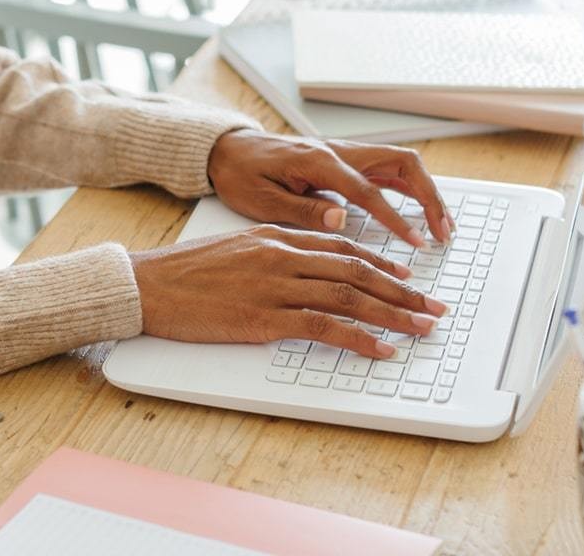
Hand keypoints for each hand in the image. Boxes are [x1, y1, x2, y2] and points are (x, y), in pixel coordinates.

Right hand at [130, 225, 447, 357]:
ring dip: (393, 314)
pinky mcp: (266, 317)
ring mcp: (276, 285)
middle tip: (433, 307)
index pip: (344, 246)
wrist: (150, 284)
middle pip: (358, 270)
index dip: (383, 263)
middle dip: (403, 290)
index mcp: (278, 235)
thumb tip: (305, 268)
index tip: (408, 279)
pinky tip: (381, 348)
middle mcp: (284, 255)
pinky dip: (359, 338)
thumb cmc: (185, 272)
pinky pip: (325, 326)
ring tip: (421, 328)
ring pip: (350, 296)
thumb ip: (274, 253)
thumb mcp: (236, 248)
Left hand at [206, 129, 454, 247]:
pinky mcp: (342, 162)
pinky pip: (385, 172)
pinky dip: (408, 190)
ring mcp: (343, 154)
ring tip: (441, 225)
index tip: (416, 242)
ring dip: (424, 192)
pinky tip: (418, 212)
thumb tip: (341, 221)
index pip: (369, 190)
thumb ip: (302, 210)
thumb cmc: (239, 174)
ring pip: (399, 165)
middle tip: (443, 231)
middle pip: (401, 164)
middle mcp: (338, 152)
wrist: (227, 150)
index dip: (395, 217)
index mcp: (319, 161)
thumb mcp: (260, 199)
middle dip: (429, 196)